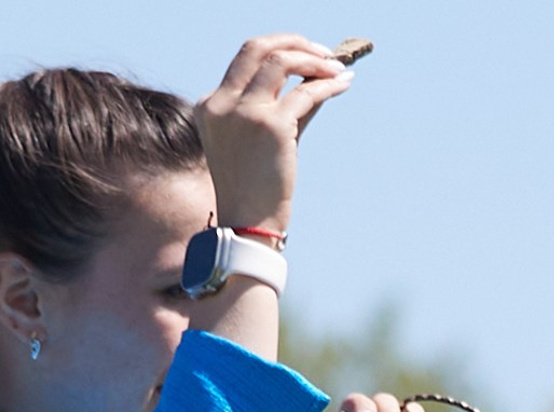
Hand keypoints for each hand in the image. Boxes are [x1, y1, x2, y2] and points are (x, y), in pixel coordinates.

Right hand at [197, 33, 353, 235]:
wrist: (249, 227)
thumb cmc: (256, 191)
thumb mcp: (264, 141)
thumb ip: (284, 108)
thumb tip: (317, 79)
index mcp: (211, 105)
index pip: (245, 60)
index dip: (278, 50)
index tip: (304, 54)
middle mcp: (224, 103)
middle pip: (257, 47)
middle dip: (294, 42)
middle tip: (323, 52)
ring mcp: (245, 112)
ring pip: (281, 62)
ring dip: (313, 60)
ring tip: (337, 69)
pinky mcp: (271, 126)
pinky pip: (305, 93)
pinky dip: (327, 85)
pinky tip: (342, 85)